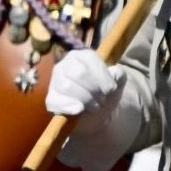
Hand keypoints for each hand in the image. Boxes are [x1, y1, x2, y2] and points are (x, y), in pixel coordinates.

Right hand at [44, 51, 137, 170]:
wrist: (98, 115)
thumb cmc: (106, 94)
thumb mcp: (118, 83)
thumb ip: (119, 74)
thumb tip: (113, 72)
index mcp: (81, 56)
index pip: (89, 59)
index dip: (102, 76)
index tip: (110, 89)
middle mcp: (65, 64)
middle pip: (78, 73)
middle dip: (94, 89)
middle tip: (101, 98)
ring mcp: (55, 81)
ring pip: (66, 86)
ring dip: (85, 99)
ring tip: (94, 106)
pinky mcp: (51, 99)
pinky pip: (56, 101)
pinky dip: (70, 107)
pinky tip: (80, 110)